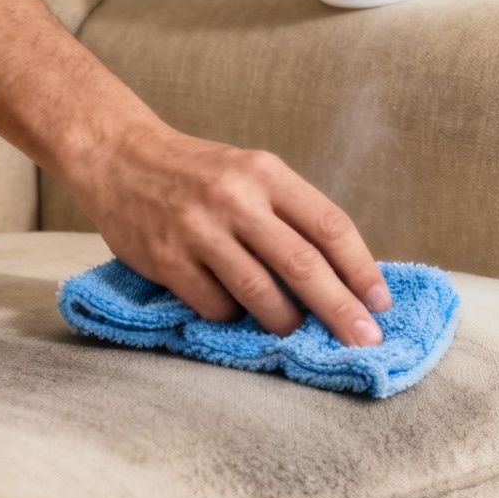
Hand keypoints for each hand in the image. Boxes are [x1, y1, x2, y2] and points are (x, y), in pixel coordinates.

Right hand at [72, 122, 391, 345]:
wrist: (118, 156)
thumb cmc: (197, 172)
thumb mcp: (250, 172)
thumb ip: (289, 214)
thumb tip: (342, 275)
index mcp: (266, 172)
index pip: (329, 225)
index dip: (361, 268)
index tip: (381, 302)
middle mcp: (235, 198)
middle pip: (303, 265)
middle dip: (340, 309)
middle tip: (365, 340)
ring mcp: (198, 230)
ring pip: (260, 293)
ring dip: (287, 322)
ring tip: (297, 332)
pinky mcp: (166, 259)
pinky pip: (215, 306)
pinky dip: (233, 318)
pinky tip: (235, 313)